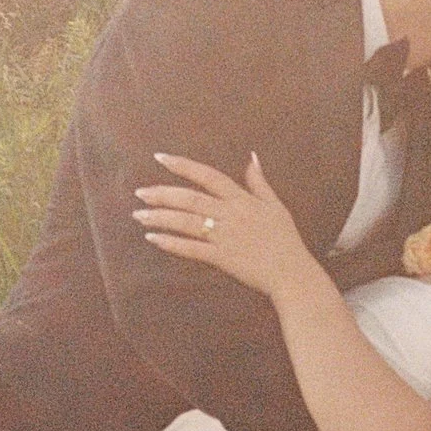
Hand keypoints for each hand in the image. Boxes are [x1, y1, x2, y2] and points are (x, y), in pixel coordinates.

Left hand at [135, 153, 320, 301]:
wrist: (292, 273)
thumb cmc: (285, 240)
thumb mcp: (275, 205)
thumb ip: (259, 182)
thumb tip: (252, 157)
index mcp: (242, 199)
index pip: (208, 175)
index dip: (183, 165)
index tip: (160, 157)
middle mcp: (230, 214)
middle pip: (190, 199)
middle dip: (162, 194)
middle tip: (139, 193)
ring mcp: (225, 236)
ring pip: (186, 223)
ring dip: (160, 217)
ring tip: (138, 215)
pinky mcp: (222, 258)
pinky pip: (191, 249)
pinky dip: (171, 243)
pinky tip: (153, 238)